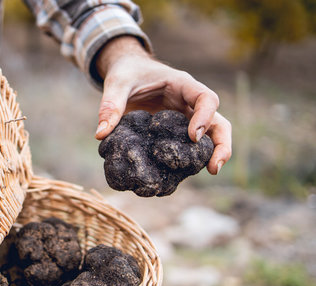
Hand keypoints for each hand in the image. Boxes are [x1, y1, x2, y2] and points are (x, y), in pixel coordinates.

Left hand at [95, 36, 231, 174]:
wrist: (128, 72)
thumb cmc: (127, 73)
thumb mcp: (117, 83)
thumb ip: (110, 105)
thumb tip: (101, 135)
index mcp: (182, 85)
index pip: (205, 98)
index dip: (204, 117)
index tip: (193, 137)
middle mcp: (190, 103)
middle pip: (219, 122)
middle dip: (221, 144)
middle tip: (214, 168)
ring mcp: (186, 119)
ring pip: (211, 137)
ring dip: (213, 155)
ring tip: (210, 173)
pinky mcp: (177, 132)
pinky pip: (189, 148)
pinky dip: (188, 161)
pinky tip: (179, 176)